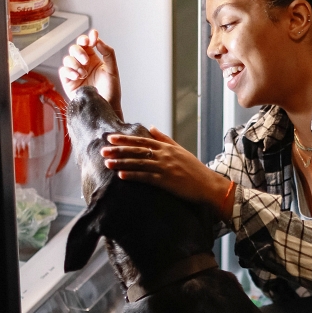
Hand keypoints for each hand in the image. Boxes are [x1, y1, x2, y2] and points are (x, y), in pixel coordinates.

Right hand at [59, 29, 122, 116]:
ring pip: (67, 58)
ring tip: (83, 73)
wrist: (105, 108)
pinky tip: (77, 77)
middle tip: (86, 60)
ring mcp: (75, 72)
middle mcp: (83, 64)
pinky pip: (63, 70)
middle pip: (75, 48)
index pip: (87, 43)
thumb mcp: (113, 70)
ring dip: (75, 63)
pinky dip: (69, 71)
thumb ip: (108, 53)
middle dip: (79, 51)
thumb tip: (99, 41)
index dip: (88, 38)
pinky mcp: (68, 82)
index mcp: (94, 59)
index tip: (93, 37)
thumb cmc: (111, 92)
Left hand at [101, 128, 234, 219]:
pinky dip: (133, 175)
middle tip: (102, 149)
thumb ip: (164, 139)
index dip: (125, 139)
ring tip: (107, 162)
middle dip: (118, 150)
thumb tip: (150, 127)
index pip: (142, 140)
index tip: (110, 137)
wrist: (209, 185)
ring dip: (122, 162)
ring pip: (139, 163)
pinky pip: (146, 177)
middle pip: (137, 150)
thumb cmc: (194, 169)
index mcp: (166, 147)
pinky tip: (121, 175)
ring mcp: (165, 167)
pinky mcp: (166, 181)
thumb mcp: (180, 150)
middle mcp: (164, 155)